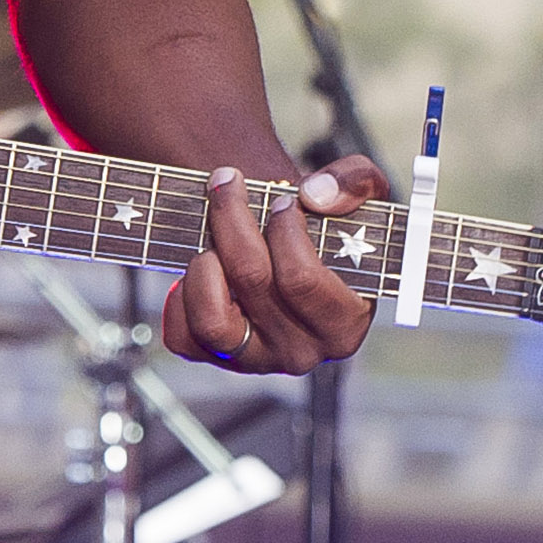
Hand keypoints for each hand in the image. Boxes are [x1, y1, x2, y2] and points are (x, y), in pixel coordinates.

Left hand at [161, 158, 388, 374]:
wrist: (289, 247)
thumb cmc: (328, 224)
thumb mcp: (362, 193)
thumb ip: (356, 182)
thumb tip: (315, 196)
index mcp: (343, 323)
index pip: (301, 279)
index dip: (284, 230)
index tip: (282, 200)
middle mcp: (300, 352)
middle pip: (251, 279)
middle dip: (233, 219)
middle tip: (229, 184)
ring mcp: (255, 360)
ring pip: (212, 320)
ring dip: (204, 264)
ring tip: (213, 238)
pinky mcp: (214, 357)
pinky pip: (182, 336)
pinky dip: (180, 297)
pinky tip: (199, 266)